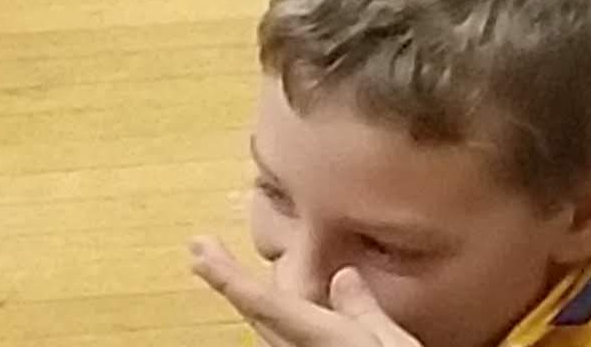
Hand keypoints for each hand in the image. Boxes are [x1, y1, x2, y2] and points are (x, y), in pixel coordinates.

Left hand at [190, 239, 418, 346]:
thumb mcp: (391, 344)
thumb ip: (364, 312)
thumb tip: (344, 278)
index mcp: (318, 339)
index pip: (262, 303)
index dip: (227, 276)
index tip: (199, 252)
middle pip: (253, 317)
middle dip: (228, 283)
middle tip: (202, 253)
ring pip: (265, 333)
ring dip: (251, 304)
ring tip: (231, 275)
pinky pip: (281, 345)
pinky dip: (273, 325)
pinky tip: (278, 317)